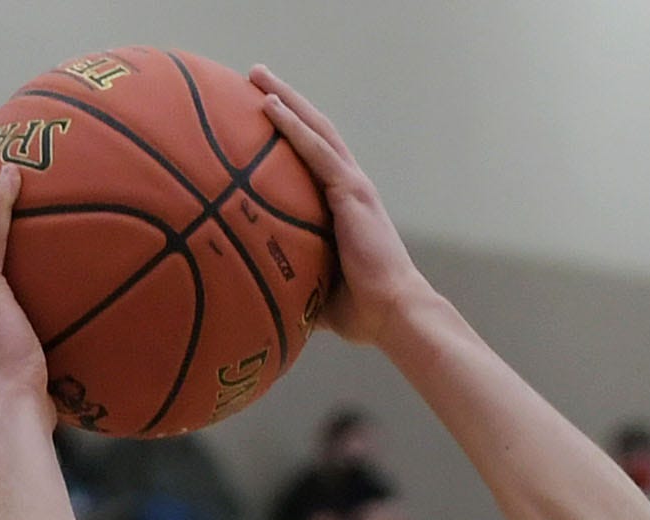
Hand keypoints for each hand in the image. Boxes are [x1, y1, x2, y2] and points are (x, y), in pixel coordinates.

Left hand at [251, 68, 436, 345]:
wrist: (394, 314)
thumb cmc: (362, 312)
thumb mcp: (316, 293)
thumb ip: (293, 284)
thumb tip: (260, 297)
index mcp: (345, 207)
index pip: (314, 158)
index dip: (291, 132)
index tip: (262, 114)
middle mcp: (350, 187)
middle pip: (314, 131)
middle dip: (285, 100)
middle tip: (255, 78)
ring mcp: (353, 186)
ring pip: (315, 128)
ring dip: (285, 98)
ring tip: (256, 75)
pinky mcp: (352, 192)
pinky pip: (316, 150)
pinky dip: (292, 126)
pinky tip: (269, 106)